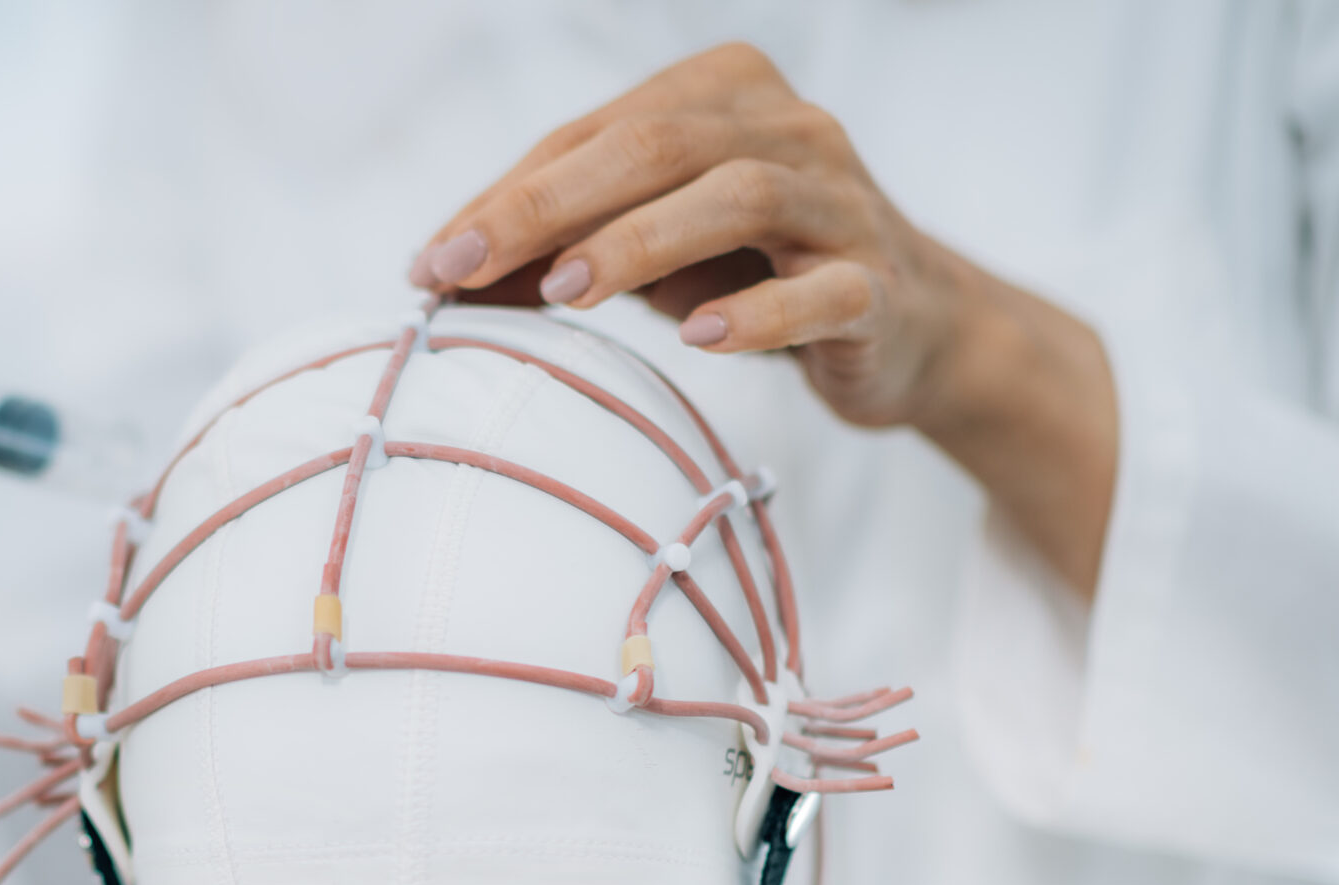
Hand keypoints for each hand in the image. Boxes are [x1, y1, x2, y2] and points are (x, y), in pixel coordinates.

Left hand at [413, 43, 1117, 594]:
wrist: (908, 327)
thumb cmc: (753, 271)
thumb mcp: (653, 248)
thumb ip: (564, 243)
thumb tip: (439, 274)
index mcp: (723, 92)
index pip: (593, 134)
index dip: (506, 196)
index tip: (429, 261)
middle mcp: (788, 127)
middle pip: (653, 145)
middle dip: (545, 207)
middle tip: (465, 269)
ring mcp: (842, 199)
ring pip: (737, 195)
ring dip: (640, 242)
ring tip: (566, 291)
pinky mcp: (879, 283)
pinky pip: (820, 289)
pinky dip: (757, 312)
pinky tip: (699, 339)